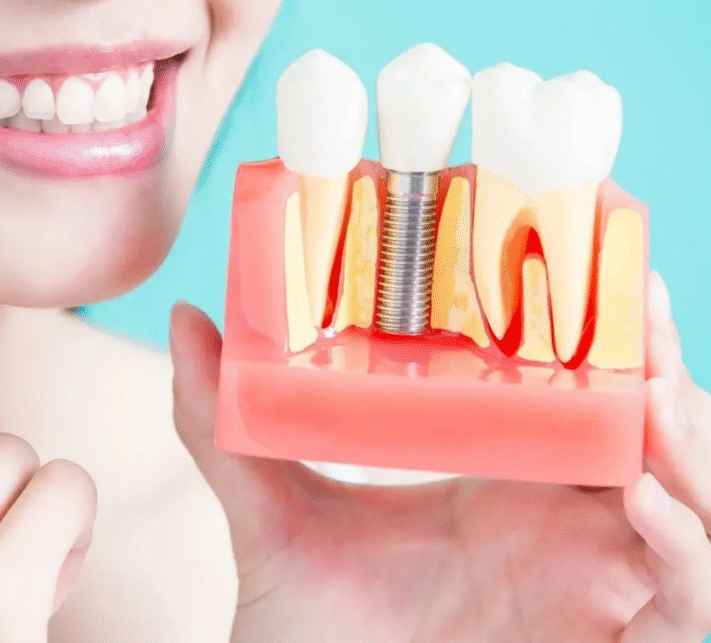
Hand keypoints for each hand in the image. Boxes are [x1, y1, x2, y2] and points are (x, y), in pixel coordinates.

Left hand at [170, 272, 710, 642]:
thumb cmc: (308, 629)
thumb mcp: (269, 510)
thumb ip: (220, 422)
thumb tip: (189, 320)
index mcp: (504, 479)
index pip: (583, 389)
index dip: (603, 327)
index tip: (591, 246)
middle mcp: (563, 524)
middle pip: (650, 428)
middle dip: (659, 359)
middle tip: (635, 285)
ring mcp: (596, 586)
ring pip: (690, 499)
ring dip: (688, 439)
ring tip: (654, 386)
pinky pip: (689, 596)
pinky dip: (686, 543)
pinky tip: (643, 494)